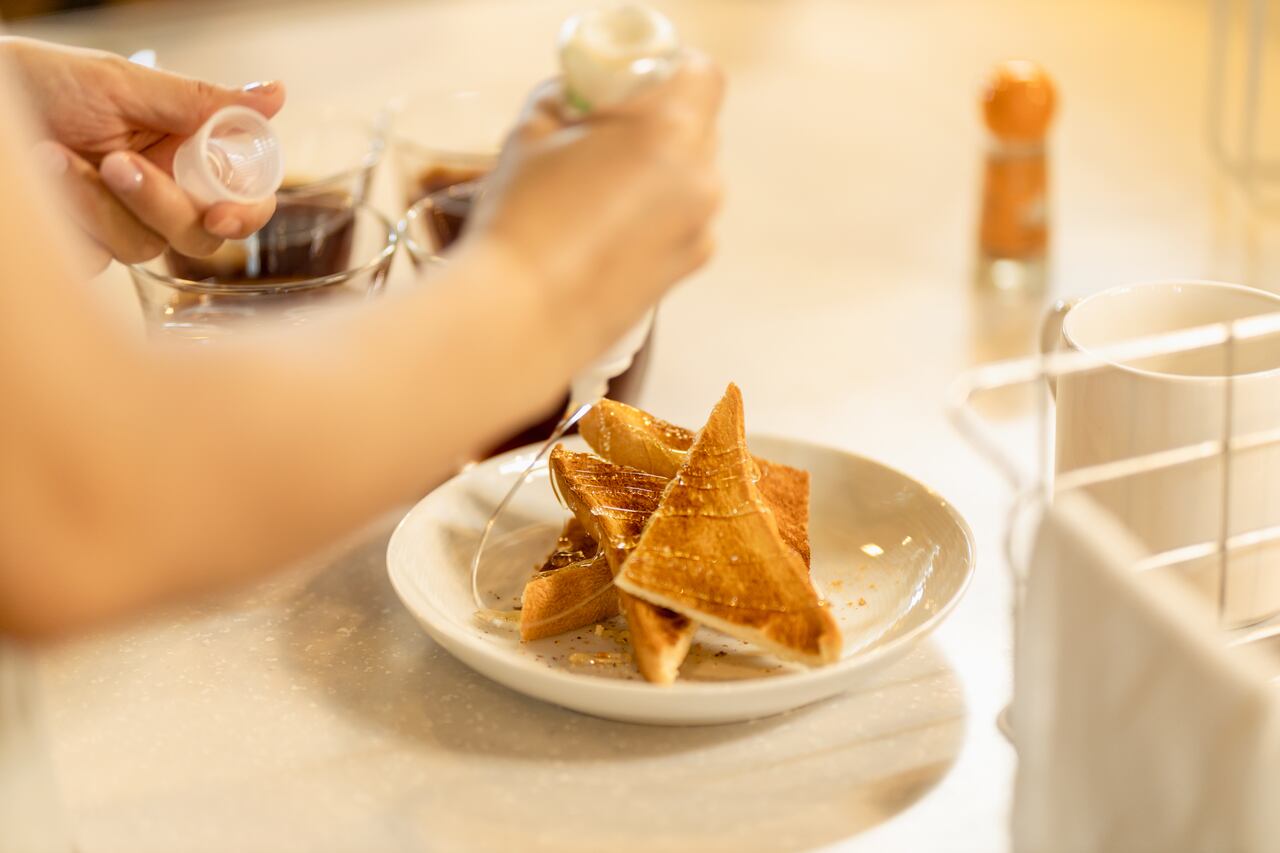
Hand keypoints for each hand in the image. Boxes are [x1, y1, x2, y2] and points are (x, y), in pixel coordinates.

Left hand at [2, 37, 285, 271]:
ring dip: (98, 205)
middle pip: (199, 234)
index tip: (219, 215)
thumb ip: (201, 102)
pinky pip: (96, 258)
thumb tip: (276, 95)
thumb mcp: (123, 84)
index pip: (241, 196)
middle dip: (160, 205)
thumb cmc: (40, 81)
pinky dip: (69, 220)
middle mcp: (163, 190)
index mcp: (184, 151)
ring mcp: (122, 221)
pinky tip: (44, 181)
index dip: (244, 213)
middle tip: (115, 164)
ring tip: (52, 157)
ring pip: (144, 246)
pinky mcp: (84, 245)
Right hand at [464, 52, 723, 359]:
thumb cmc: (524, 223)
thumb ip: (567, 99)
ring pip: (689, 176)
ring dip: (654, 174)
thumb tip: (579, 99)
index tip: (631, 84)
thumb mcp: (531, 131)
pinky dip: (654, 218)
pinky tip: (604, 233)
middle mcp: (699, 177)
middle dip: (654, 125)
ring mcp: (700, 226)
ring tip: (594, 194)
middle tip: (601, 137)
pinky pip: (681, 221)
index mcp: (669, 129)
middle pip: (696, 126)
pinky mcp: (688, 267)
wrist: (523, 315)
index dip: (669, 73)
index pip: (702, 75)